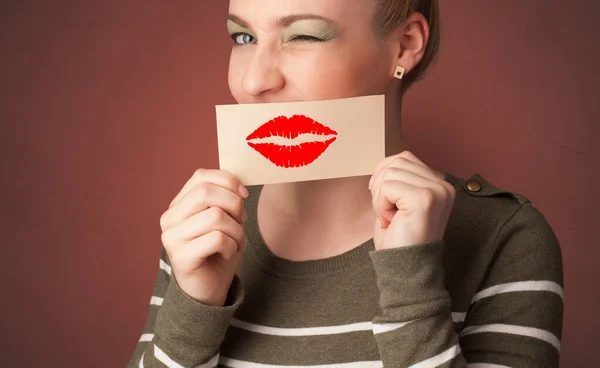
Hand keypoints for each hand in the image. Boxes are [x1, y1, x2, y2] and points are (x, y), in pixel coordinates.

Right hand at [159, 169, 247, 306]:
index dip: (228, 181)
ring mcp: (172, 237)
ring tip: (236, 242)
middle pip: (206, 192)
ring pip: (215, 216)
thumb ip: (225, 201)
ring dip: (236, 230)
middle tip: (241, 222)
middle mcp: (169, 218)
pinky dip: (232, 245)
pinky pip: (217, 238)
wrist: (209, 291)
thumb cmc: (218, 253)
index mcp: (178, 205)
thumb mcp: (224, 221)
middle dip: (234, 204)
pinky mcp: (180, 257)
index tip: (244, 195)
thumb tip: (239, 188)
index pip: (201, 176)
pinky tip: (227, 254)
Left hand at [369, 151, 454, 249]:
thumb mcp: (398, 201)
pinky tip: (392, 221)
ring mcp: (437, 191)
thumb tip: (381, 165)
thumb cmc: (399, 238)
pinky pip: (386, 187)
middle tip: (390, 214)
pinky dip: (381, 205)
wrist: (405, 269)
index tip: (388, 204)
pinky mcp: (425, 198)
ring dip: (380, 199)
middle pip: (395, 162)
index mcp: (439, 183)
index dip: (385, 178)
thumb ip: (396, 178)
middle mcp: (443, 185)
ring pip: (389, 173)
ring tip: (393, 218)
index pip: (402, 158)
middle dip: (381, 188)